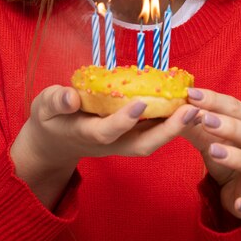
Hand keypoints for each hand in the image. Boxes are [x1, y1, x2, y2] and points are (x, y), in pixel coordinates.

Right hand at [11, 85, 198, 206]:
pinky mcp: (127, 138)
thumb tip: (69, 96)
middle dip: (168, 131)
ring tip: (197, 108)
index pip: (107, 131)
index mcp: (85, 134)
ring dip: (175, 128)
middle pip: (142, 145)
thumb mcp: (44, 107)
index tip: (141, 103)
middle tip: (191, 111)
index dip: (124, 120)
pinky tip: (185, 106)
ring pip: (151, 142)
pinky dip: (170, 123)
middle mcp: (108, 143)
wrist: (53, 142)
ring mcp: (120, 143)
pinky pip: (151, 133)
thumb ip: (56, 101)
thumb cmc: (49, 119)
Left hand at [184, 88, 240, 219]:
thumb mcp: (210, 136)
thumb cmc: (228, 153)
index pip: (235, 107)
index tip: (191, 94)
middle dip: (227, 125)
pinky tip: (239, 204)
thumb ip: (195, 121)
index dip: (214, 100)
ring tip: (213, 151)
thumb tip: (174, 104)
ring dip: (236, 157)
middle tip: (204, 119)